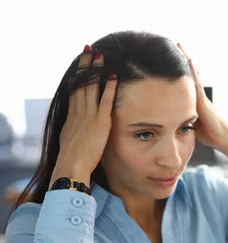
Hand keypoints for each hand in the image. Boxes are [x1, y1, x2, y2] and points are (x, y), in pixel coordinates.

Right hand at [53, 45, 117, 185]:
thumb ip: (74, 130)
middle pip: (81, 83)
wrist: (72, 165)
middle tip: (90, 50)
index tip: (80, 62)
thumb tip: (75, 127)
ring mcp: (89, 116)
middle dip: (86, 65)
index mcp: (71, 116)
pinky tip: (114, 76)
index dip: (78, 75)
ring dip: (97, 70)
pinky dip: (110, 87)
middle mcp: (79, 112)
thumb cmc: (72, 159)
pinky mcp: (100, 122)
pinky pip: (106, 101)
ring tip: (101, 55)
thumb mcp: (70, 139)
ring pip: (92, 87)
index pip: (74, 89)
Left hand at [177, 43, 227, 150]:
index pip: (189, 84)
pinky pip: (196, 83)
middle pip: (192, 75)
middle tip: (177, 45)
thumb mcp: (195, 126)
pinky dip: (192, 71)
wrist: (225, 139)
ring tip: (180, 46)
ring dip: (187, 60)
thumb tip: (175, 119)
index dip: (183, 72)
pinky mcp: (203, 101)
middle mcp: (200, 96)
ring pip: (193, 75)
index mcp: (197, 102)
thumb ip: (186, 120)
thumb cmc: (212, 135)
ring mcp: (202, 97)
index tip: (176, 58)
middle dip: (184, 60)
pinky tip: (188, 60)